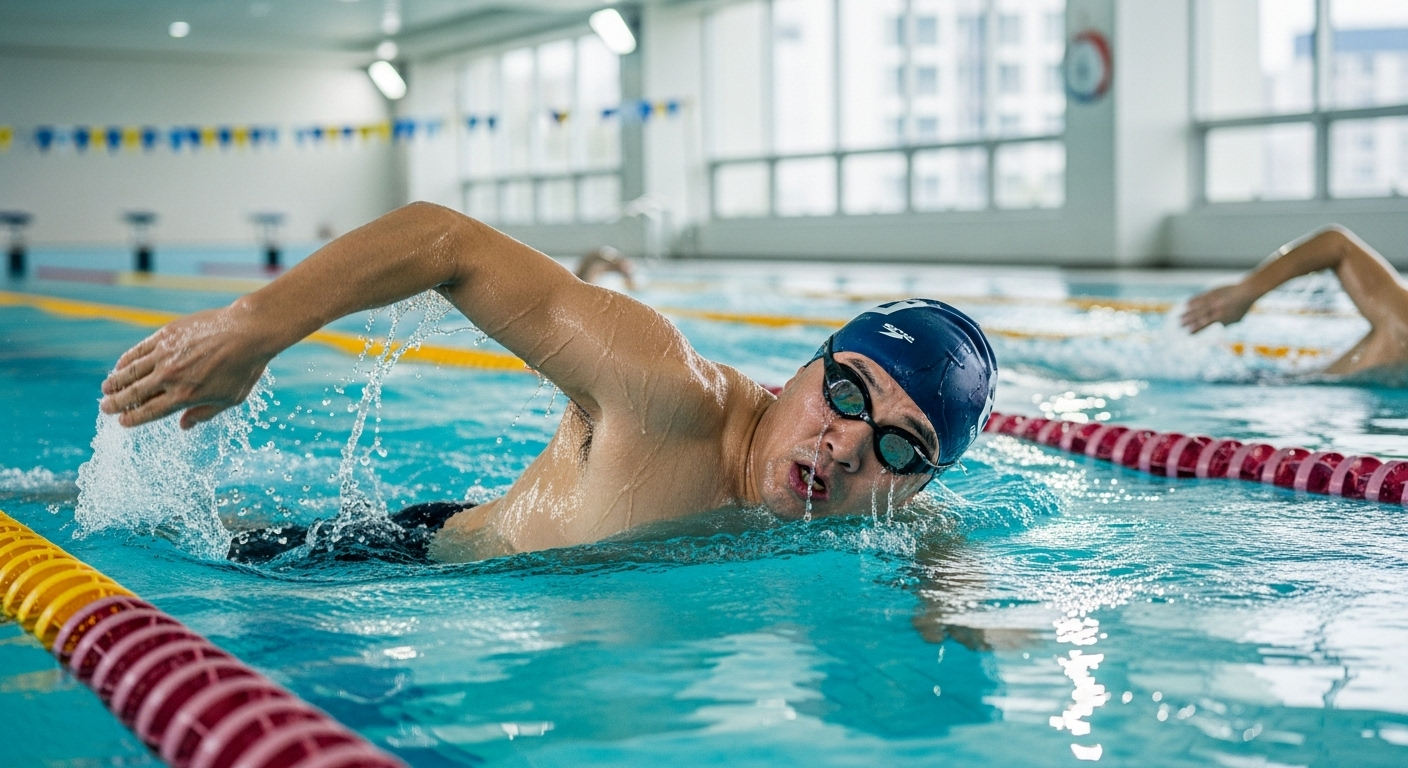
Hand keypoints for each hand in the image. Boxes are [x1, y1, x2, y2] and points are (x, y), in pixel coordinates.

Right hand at [99, 304, 272, 428]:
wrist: (248, 332)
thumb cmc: (244, 368)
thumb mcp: (230, 399)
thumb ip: (204, 414)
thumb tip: (183, 426)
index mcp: (185, 396)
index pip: (149, 411)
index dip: (132, 418)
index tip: (121, 422)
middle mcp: (170, 377)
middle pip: (134, 394)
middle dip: (116, 403)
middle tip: (105, 408)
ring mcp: (165, 354)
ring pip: (131, 371)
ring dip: (115, 381)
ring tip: (106, 388)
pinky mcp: (166, 335)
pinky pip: (139, 350)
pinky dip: (126, 360)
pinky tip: (119, 366)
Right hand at [1181, 283, 1256, 333]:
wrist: (1246, 291)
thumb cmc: (1243, 306)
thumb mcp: (1236, 319)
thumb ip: (1226, 323)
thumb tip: (1220, 325)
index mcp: (1221, 316)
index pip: (1205, 324)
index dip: (1196, 328)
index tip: (1188, 332)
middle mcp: (1215, 308)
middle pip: (1199, 315)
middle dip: (1188, 320)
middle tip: (1179, 324)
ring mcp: (1213, 299)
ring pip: (1197, 306)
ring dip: (1188, 312)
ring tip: (1180, 316)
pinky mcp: (1212, 292)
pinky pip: (1200, 297)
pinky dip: (1193, 301)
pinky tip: (1187, 304)